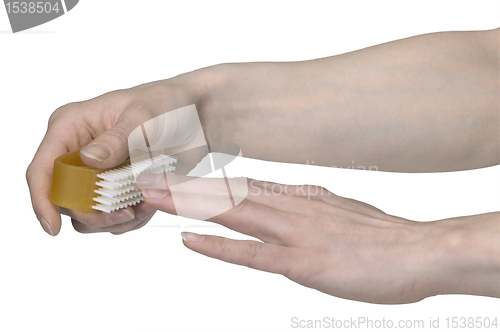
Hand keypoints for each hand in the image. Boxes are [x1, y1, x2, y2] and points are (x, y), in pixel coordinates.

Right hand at [26, 71, 212, 235]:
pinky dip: (129, 219)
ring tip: (143, 207)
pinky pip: (111, 217)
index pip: (43, 169)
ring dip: (113, 220)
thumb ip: (117, 139)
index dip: (42, 200)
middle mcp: (77, 152)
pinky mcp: (116, 188)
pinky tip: (149, 205)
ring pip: (86, 215)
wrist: (196, 116)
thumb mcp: (144, 116)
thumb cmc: (167, 104)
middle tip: (125, 214)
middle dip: (91, 214)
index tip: (52, 228)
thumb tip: (88, 159)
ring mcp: (97, 173)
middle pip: (63, 199)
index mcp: (72, 127)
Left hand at [136, 174, 499, 303]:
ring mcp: (295, 233)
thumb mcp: (340, 211)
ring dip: (188, 204)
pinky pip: (252, 253)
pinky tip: (188, 239)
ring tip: (153, 195)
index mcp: (300, 196)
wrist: (422, 250)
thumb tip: (287, 205)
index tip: (175, 175)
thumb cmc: (384, 236)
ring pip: (231, 213)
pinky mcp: (304, 262)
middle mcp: (291, 207)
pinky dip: (217, 246)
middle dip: (183, 185)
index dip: (203, 181)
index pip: (242, 185)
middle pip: (226, 193)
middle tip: (145, 175)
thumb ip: (309, 208)